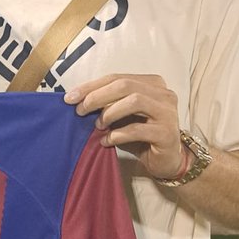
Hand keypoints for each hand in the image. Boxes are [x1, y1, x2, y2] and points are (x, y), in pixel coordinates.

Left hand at [64, 73, 184, 178]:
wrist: (166, 160)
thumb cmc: (141, 136)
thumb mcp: (122, 116)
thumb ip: (107, 103)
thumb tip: (77, 99)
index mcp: (152, 83)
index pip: (117, 77)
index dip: (91, 86)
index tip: (70, 98)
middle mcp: (164, 94)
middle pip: (125, 85)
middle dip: (97, 96)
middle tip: (80, 111)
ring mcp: (168, 112)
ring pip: (134, 101)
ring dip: (109, 113)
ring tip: (98, 125)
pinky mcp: (167, 133)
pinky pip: (137, 129)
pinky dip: (117, 134)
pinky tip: (107, 141)